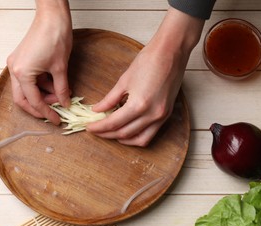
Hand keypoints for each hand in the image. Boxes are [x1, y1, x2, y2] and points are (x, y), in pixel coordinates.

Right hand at [7, 0, 71, 123]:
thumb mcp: (60, 68)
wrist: (52, 17)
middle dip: (38, 108)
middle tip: (54, 113)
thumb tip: (64, 103)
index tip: (57, 120)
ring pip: (25, 90)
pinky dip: (40, 85)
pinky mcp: (21, 60)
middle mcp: (14, 70)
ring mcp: (16, 64)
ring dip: (42, 95)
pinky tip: (54, 85)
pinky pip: (28, 79)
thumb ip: (61, 89)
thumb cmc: (55, 37)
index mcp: (22, 73)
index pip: (34, 101)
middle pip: (22, 99)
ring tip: (60, 95)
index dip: (46, 113)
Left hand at [87, 7, 204, 146]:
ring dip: (122, 139)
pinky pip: (150, 135)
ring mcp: (161, 116)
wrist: (171, 52)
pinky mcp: (166, 115)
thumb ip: (110, 99)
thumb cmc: (148, 61)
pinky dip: (137, 137)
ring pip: (138, 139)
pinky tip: (127, 132)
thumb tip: (97, 110)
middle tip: (96, 130)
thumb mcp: (124, 80)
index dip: (99, 127)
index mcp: (138, 105)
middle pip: (124, 133)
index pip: (113, 123)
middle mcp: (151, 115)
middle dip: (107, 134)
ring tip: (110, 133)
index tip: (89, 127)